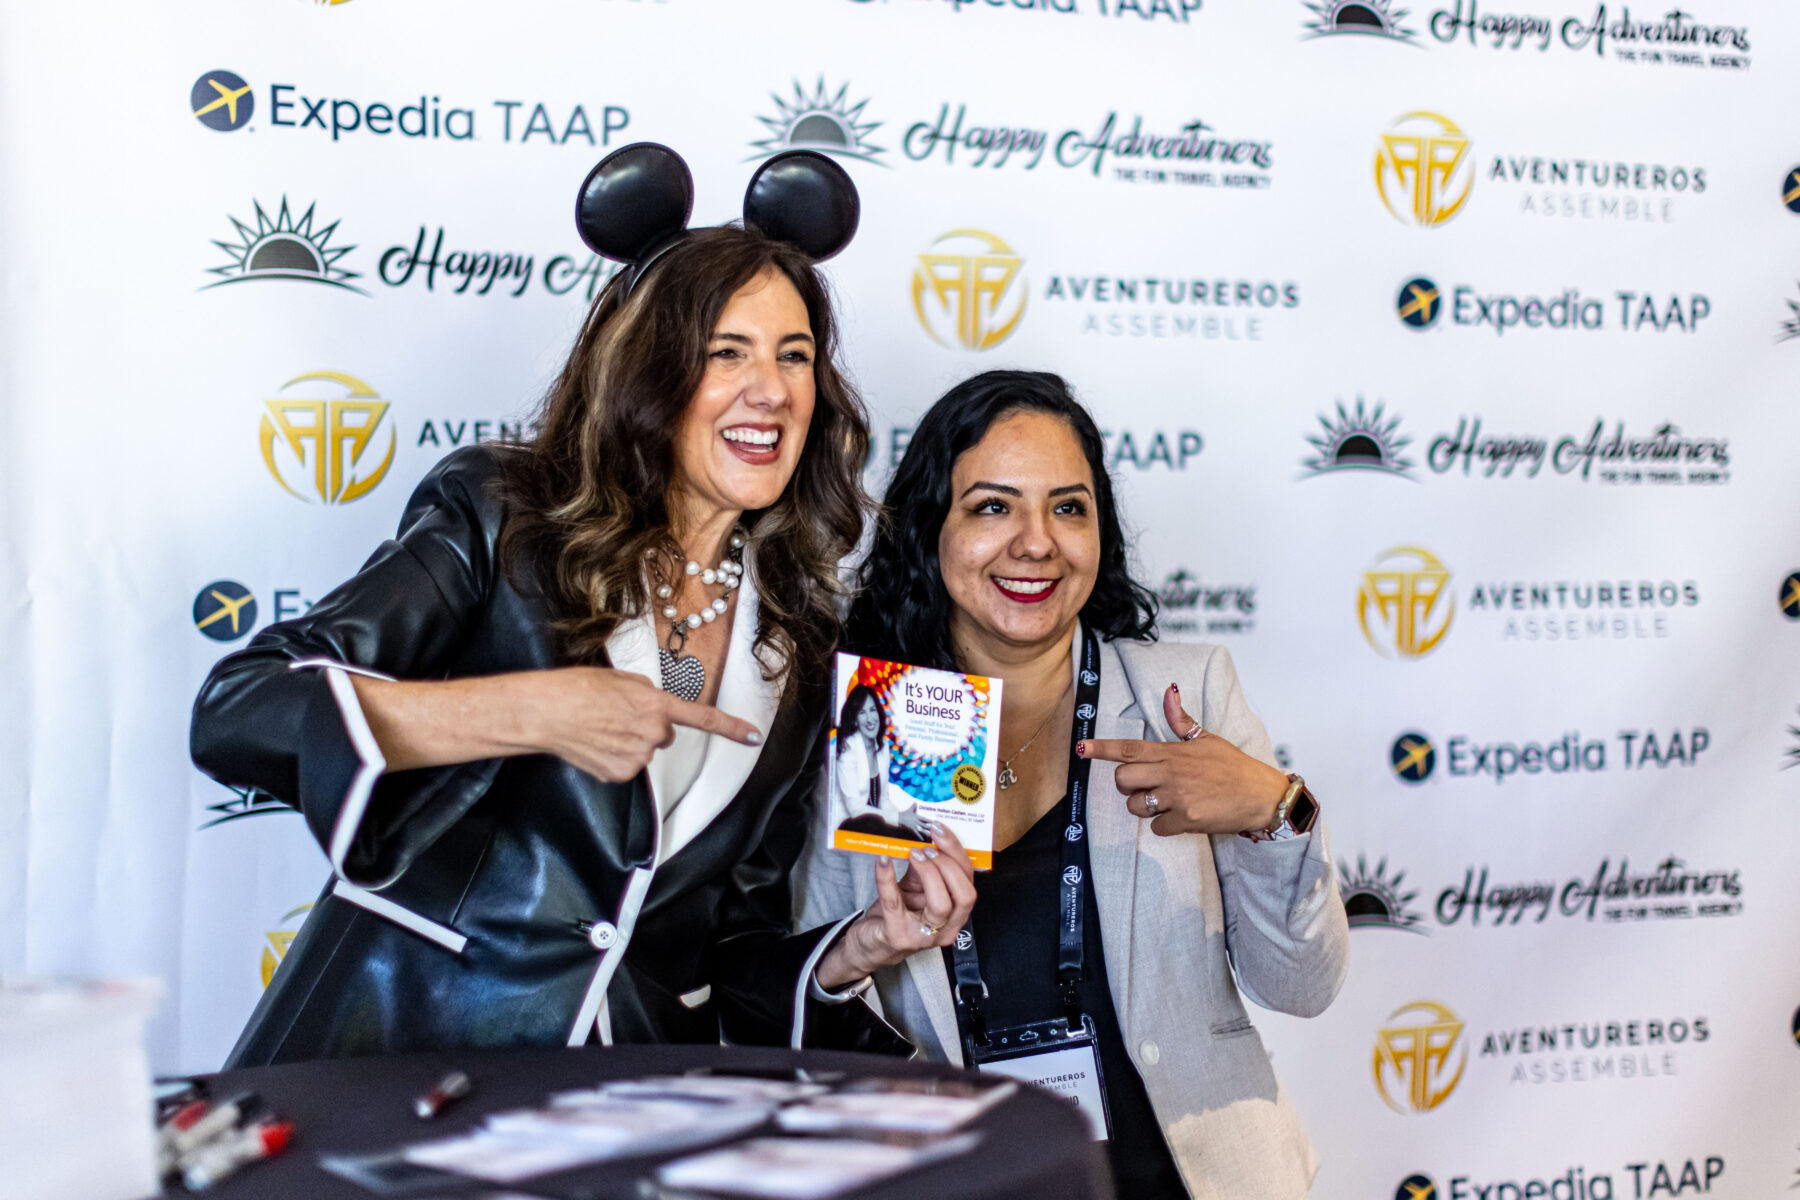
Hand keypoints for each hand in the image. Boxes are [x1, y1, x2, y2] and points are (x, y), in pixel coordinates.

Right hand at [518, 666, 762, 782]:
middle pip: (664, 735)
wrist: (547, 712)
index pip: (703, 718)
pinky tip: (596, 744)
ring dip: (629, 741)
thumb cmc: (578, 689)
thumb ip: (647, 693)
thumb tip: (653, 707)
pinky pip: (627, 766)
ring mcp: (637, 757)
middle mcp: (653, 733)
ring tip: (601, 728)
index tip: (754, 736)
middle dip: (647, 726)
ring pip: (644, 751)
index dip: (731, 728)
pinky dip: (614, 758)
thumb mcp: (622, 679)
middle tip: (617, 715)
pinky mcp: (621, 774)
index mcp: (657, 705)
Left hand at [814, 824, 976, 988]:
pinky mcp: (897, 936)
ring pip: (941, 904)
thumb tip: (926, 837)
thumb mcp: (915, 888)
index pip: (969, 883)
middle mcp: (946, 929)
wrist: (871, 944)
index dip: (958, 855)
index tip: (940, 832)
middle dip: (948, 864)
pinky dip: (887, 877)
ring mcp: (923, 936)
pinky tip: (882, 860)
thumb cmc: (897, 915)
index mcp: (955, 915)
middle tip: (927, 847)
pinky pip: (894, 903)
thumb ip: (924, 867)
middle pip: (964, 895)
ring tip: (913, 853)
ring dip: (929, 872)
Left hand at [1078, 683, 1286, 836]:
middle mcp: (1171, 773)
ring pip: (1136, 806)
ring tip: (1167, 803)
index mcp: (1172, 752)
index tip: (1082, 748)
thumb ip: (1181, 721)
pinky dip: (1165, 827)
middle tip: (1143, 786)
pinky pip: (1157, 828)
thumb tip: (1169, 691)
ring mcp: (1178, 796)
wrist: (1262, 795)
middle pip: (1123, 779)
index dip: (1102, 748)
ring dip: (1144, 808)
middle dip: (1125, 785)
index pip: (1129, 748)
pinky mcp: (1187, 819)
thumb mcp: (1208, 739)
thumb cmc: (1234, 767)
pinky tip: (1182, 818)